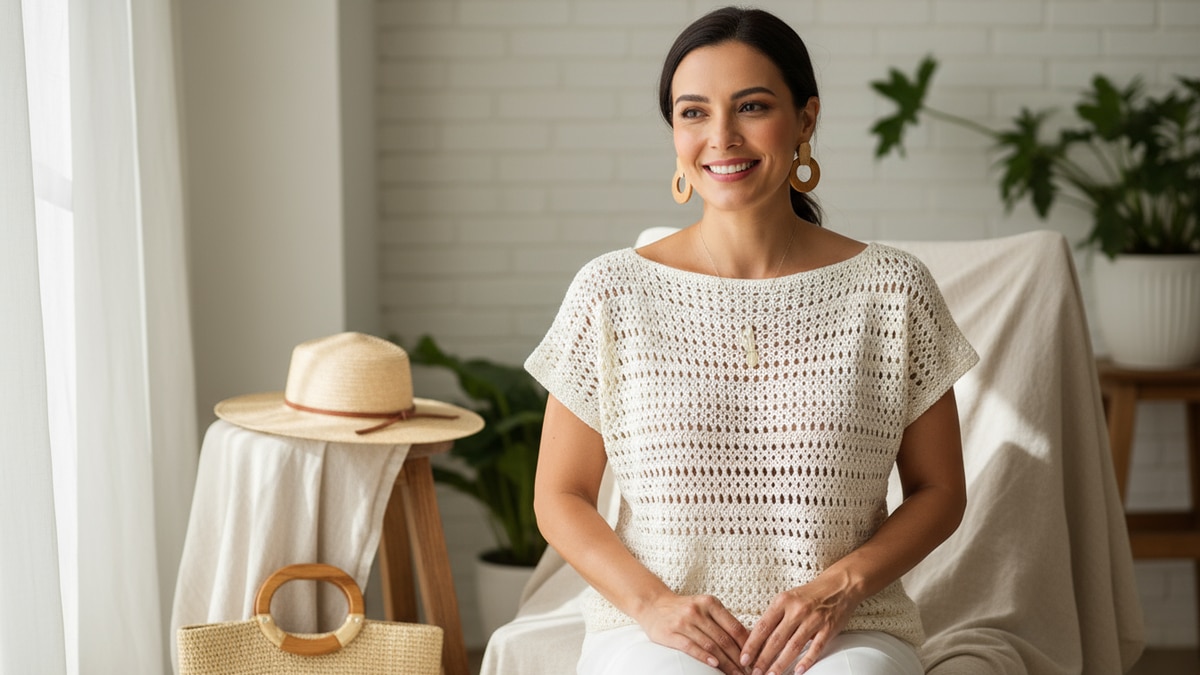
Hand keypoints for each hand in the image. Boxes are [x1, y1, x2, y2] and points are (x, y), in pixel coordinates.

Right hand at [636, 592, 749, 674]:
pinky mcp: (671, 632)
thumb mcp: (704, 607)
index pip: (734, 627)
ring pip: (710, 645)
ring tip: (735, 674)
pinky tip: (715, 666)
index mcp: (710, 603)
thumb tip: (748, 640)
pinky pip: (691, 647)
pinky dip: (704, 657)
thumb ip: (723, 621)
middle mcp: (698, 611)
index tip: (754, 660)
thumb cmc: (684, 609)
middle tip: (747, 672)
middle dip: (738, 659)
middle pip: (724, 639)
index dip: (747, 646)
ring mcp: (684, 622)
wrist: (653, 604)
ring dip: (725, 663)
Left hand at [738, 572, 860, 674]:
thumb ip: (775, 617)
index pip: (763, 626)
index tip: (744, 658)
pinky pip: (816, 647)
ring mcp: (814, 619)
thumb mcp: (788, 598)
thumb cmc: (810, 594)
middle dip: (763, 659)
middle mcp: (797, 610)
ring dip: (781, 663)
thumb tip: (757, 639)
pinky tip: (798, 671)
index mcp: (783, 601)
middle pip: (776, 639)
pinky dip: (807, 661)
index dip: (752, 645)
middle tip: (755, 672)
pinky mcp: (828, 628)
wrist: (840, 585)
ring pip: (794, 646)